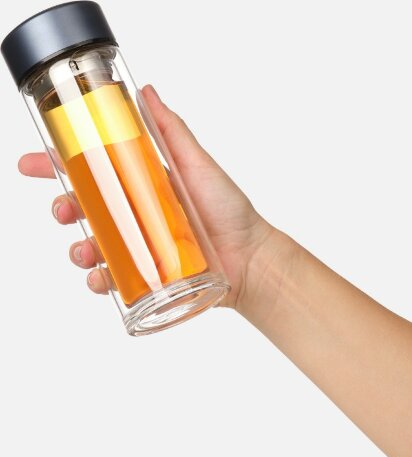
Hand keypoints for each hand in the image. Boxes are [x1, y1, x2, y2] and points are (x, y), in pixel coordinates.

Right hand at [18, 85, 273, 308]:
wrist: (248, 257)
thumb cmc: (228, 210)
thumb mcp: (197, 165)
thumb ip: (172, 131)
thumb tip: (146, 92)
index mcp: (141, 185)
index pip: (93, 171)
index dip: (58, 166)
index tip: (33, 163)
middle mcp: (136, 214)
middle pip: (86, 210)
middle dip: (63, 208)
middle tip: (62, 209)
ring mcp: (140, 246)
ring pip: (93, 246)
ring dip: (78, 248)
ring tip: (84, 250)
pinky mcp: (146, 275)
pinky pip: (113, 279)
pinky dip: (100, 280)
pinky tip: (101, 278)